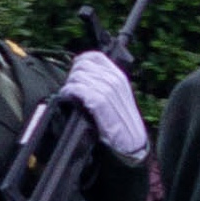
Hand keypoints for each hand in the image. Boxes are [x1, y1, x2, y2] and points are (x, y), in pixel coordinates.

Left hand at [64, 46, 146, 160]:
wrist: (131, 144)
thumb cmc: (122, 124)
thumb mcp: (117, 98)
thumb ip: (103, 84)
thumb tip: (82, 74)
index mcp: (118, 76)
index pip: (95, 56)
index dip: (81, 61)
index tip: (75, 72)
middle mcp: (114, 80)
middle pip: (83, 65)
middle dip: (73, 75)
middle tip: (71, 89)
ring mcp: (108, 90)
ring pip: (78, 76)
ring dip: (69, 85)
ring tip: (69, 96)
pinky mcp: (100, 102)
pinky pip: (77, 89)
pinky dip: (69, 92)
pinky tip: (68, 98)